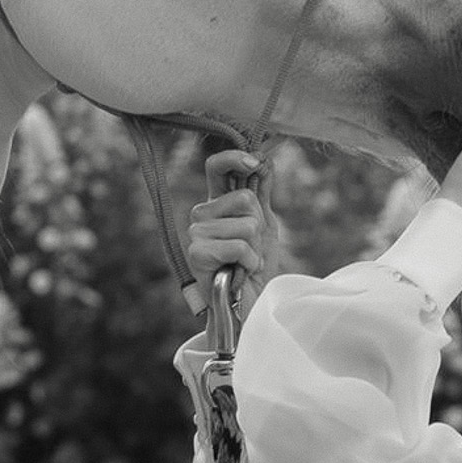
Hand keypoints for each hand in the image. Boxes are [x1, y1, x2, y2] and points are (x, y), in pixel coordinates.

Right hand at [187, 149, 277, 311]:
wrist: (249, 304)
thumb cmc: (254, 266)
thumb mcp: (264, 224)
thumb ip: (261, 193)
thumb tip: (265, 159)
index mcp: (217, 203)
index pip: (217, 166)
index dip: (236, 158)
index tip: (256, 163)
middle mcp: (202, 214)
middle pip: (245, 198)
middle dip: (258, 225)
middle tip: (251, 248)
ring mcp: (196, 233)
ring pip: (246, 224)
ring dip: (255, 248)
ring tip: (245, 263)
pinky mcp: (197, 253)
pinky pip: (239, 246)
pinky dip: (249, 262)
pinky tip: (239, 273)